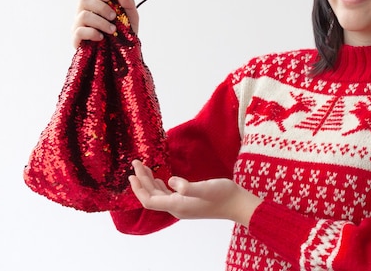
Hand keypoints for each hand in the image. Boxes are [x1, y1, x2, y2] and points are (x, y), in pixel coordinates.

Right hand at [72, 0, 139, 47]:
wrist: (122, 53)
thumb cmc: (123, 32)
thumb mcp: (131, 18)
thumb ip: (129, 5)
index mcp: (93, 4)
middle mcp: (82, 12)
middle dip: (101, 7)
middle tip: (114, 16)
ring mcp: (78, 25)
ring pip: (83, 15)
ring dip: (100, 21)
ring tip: (112, 29)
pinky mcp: (76, 39)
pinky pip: (80, 31)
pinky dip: (92, 33)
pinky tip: (102, 37)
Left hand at [129, 160, 262, 226]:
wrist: (237, 204)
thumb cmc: (223, 194)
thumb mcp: (206, 187)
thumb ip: (187, 186)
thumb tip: (170, 181)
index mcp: (177, 205)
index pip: (149, 200)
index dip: (138, 187)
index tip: (132, 172)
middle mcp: (177, 207)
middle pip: (151, 196)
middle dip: (141, 180)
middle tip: (136, 163)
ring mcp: (182, 206)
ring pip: (158, 195)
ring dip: (149, 182)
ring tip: (143, 168)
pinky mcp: (188, 202)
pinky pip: (167, 195)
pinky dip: (159, 186)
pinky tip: (159, 179)